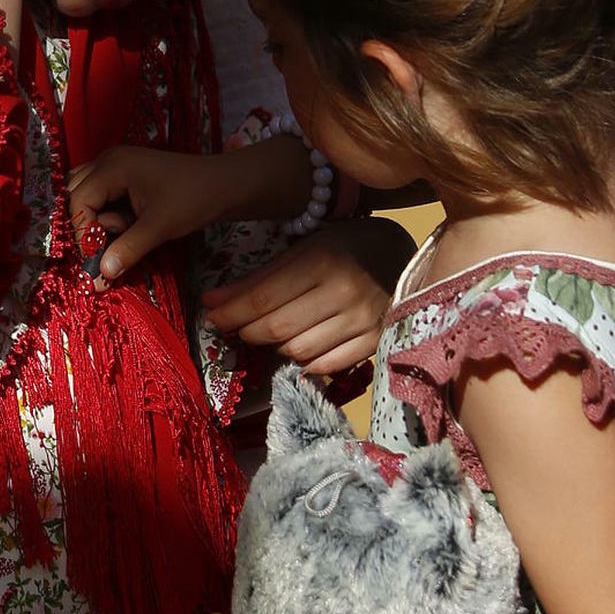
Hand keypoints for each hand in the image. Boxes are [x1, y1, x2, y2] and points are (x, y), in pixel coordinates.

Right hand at [69, 145, 254, 281]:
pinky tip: (128, 225)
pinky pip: (103, 194)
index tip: (96, 258)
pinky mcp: (126, 175)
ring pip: (88, 194)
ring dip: (98, 218)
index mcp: (112, 166)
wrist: (225, 185)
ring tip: (122, 231)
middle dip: (88, 223)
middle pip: (76, 194)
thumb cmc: (193, 200)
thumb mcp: (158, 228)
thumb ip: (126, 249)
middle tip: (108, 243)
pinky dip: (109, 213)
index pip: (77, 201)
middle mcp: (108, 160)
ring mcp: (117, 165)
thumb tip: (100, 275)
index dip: (83, 233)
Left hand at [201, 217, 410, 377]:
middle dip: (248, 330)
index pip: (263, 298)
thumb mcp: (305, 249)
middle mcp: (342, 293)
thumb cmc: (347, 247)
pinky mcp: (375, 342)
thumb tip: (212, 302)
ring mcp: (362, 321)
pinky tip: (301, 346)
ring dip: (276, 346)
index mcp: (322, 261)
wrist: (404, 255)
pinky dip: (304, 361)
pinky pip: (326, 366)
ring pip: (298, 352)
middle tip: (238, 325)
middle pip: (278, 329)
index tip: (210, 315)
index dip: (231, 311)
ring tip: (273, 332)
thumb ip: (260, 278)